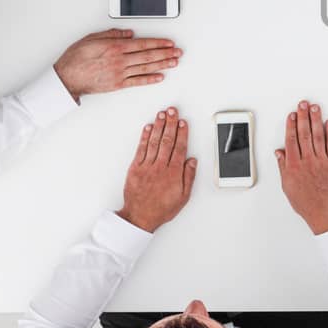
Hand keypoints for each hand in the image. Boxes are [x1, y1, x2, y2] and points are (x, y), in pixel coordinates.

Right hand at [53, 28, 181, 99]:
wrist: (66, 78)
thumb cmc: (76, 58)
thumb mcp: (92, 38)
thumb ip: (112, 34)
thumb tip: (128, 33)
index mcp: (115, 47)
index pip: (143, 44)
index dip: (159, 43)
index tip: (169, 43)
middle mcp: (120, 60)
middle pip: (148, 56)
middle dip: (166, 53)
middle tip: (178, 52)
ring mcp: (120, 73)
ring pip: (146, 67)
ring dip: (162, 64)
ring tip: (174, 62)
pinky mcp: (117, 84)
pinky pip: (138, 81)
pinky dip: (150, 79)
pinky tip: (160, 77)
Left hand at [117, 107, 195, 231]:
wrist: (139, 217)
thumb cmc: (161, 208)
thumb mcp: (183, 197)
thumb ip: (188, 177)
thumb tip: (192, 161)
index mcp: (173, 173)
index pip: (179, 148)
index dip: (182, 133)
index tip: (183, 122)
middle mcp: (160, 167)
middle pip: (168, 140)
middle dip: (171, 123)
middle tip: (173, 111)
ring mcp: (147, 166)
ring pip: (155, 142)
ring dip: (159, 126)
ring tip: (162, 114)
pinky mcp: (135, 168)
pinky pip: (141, 149)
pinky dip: (145, 137)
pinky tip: (148, 128)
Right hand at [275, 100, 327, 234]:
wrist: (323, 212)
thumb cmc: (305, 201)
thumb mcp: (287, 185)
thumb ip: (283, 167)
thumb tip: (279, 152)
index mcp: (294, 166)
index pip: (291, 140)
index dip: (291, 125)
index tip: (291, 115)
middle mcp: (307, 161)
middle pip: (303, 134)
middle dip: (303, 117)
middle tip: (303, 104)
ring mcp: (321, 162)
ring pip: (317, 136)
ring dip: (316, 120)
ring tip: (315, 108)